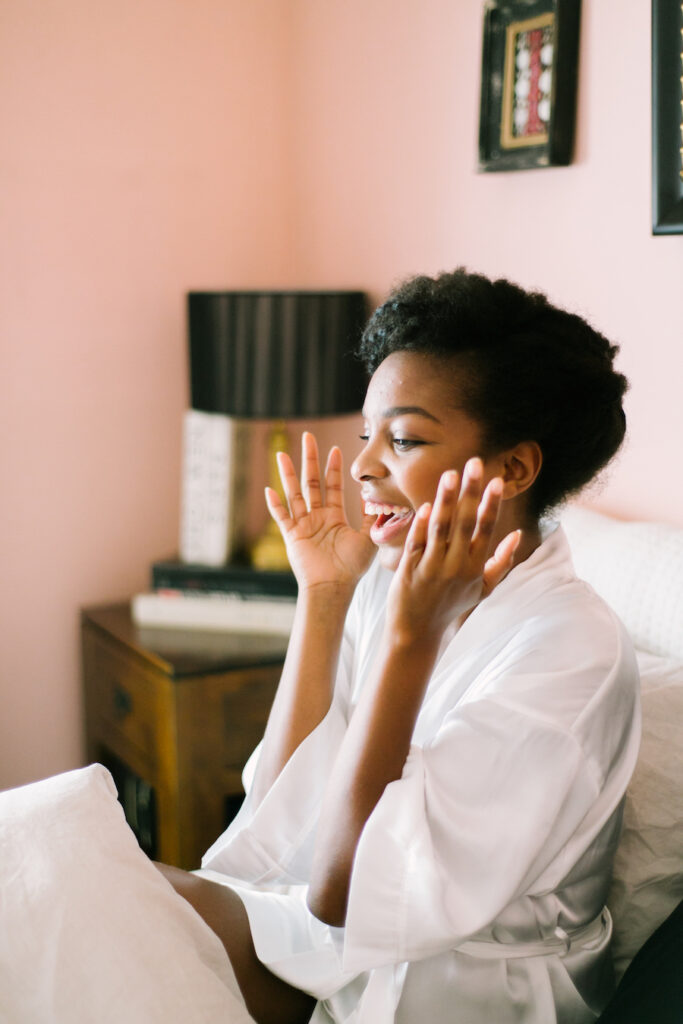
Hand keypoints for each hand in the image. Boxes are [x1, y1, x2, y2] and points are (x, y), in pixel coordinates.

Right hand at [265, 431, 375, 592]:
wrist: (334, 587)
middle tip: (308, 437)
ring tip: (282, 453)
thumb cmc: (351, 568)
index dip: (334, 468)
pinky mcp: (292, 536)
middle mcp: (317, 517)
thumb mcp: (368, 539)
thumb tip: (375, 497)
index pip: (333, 487)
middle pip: (311, 482)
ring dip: (288, 474)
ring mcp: (303, 525)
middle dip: (310, 459)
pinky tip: (269, 490)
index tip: (335, 449)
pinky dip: (275, 505)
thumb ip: (371, 518)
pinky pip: (281, 517)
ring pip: (293, 493)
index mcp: (334, 517)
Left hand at [386, 458, 520, 644]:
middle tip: (474, 463)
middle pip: (465, 522)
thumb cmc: (451, 606)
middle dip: (471, 492)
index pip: (485, 529)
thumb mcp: (482, 588)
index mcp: (474, 567)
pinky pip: (416, 544)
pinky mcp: (409, 571)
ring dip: (445, 500)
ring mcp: (432, 568)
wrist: (417, 630)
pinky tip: (424, 506)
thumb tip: (518, 534)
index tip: (498, 480)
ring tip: (449, 474)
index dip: (491, 504)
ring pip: (440, 528)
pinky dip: (420, 525)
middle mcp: (456, 566)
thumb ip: (501, 561)